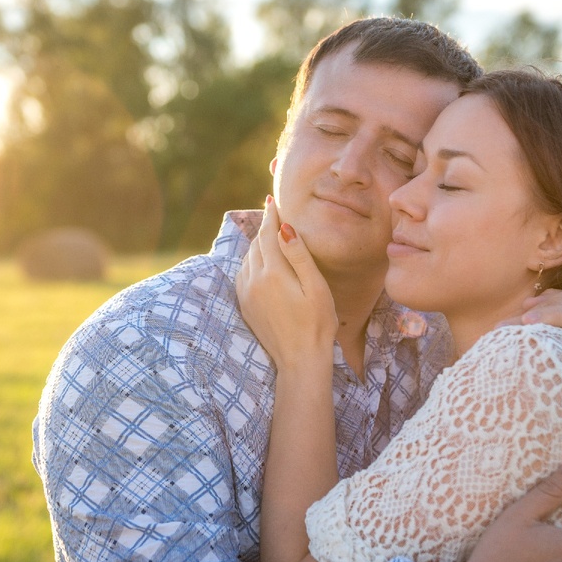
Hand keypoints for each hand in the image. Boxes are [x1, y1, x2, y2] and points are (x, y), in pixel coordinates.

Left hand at [236, 197, 337, 369]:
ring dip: (257, 244)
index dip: (272, 216)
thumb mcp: (316, 287)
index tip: (273, 200)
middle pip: (257, 244)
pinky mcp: (245, 305)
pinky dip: (251, 261)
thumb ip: (299, 256)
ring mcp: (246, 294)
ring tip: (267, 233)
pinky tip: (260, 261)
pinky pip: (243, 274)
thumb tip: (284, 228)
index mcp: (273, 273)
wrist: (299, 360)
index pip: (269, 234)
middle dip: (265, 227)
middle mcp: (254, 280)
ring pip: (248, 258)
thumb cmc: (317, 324)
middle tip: (271, 212)